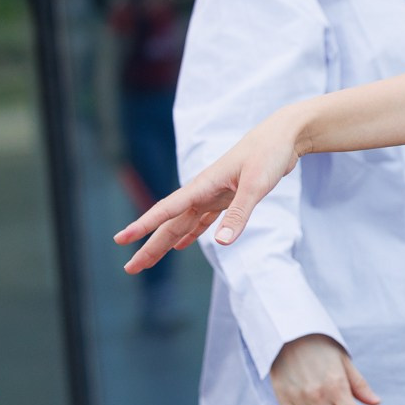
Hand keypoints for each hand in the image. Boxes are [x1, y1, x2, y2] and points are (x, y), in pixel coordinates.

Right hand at [114, 106, 305, 272]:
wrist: (283, 136)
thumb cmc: (269, 154)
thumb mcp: (256, 185)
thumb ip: (238, 213)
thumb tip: (221, 244)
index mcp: (203, 185)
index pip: (166, 210)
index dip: (144, 226)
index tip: (121, 239)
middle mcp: (202, 191)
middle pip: (170, 223)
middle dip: (150, 245)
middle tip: (130, 268)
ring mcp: (213, 195)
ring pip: (182, 224)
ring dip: (165, 243)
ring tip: (147, 261)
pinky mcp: (227, 197)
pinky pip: (202, 220)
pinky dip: (191, 233)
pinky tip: (180, 246)